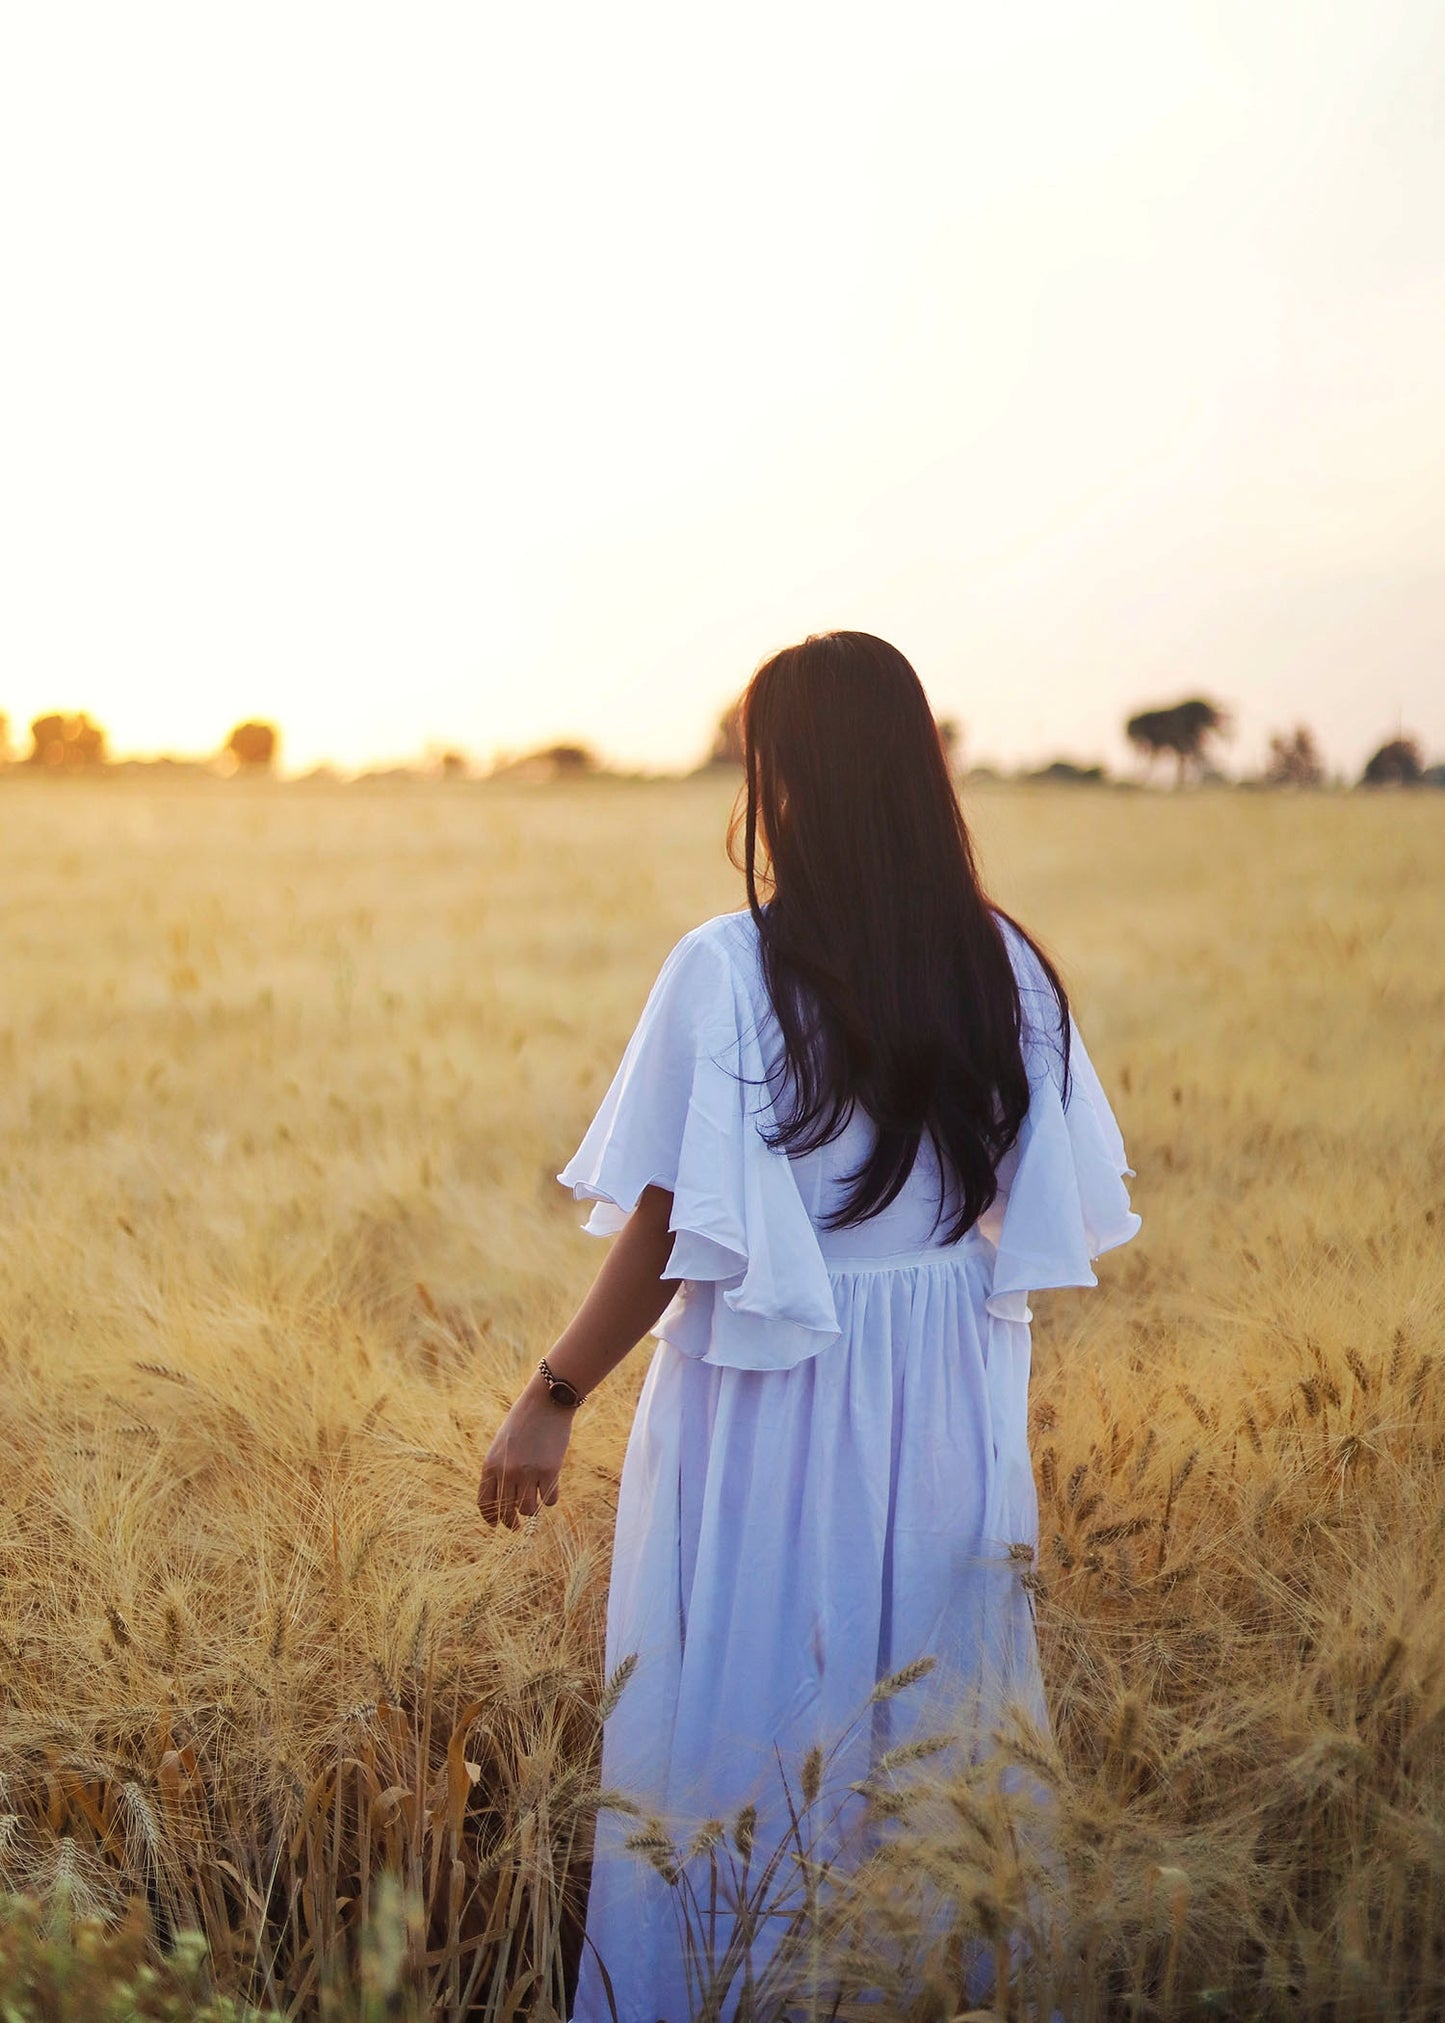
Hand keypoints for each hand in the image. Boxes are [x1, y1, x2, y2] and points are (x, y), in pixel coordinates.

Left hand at [478, 1375, 573, 1527]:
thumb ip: (499, 1470)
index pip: (485, 1503)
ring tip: (535, 1504)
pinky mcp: (550, 1471)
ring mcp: (529, 1472)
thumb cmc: (523, 1422)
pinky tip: (550, 1489)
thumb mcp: (502, 1445)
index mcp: (490, 1465)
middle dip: (512, 1523)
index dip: (490, 1518)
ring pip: (529, 1510)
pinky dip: (550, 1499)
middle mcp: (507, 1472)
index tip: (495, 1525)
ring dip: (532, 1511)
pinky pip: (550, 1500)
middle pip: (507, 1512)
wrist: (546, 1403)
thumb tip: (504, 1501)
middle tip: (517, 1527)